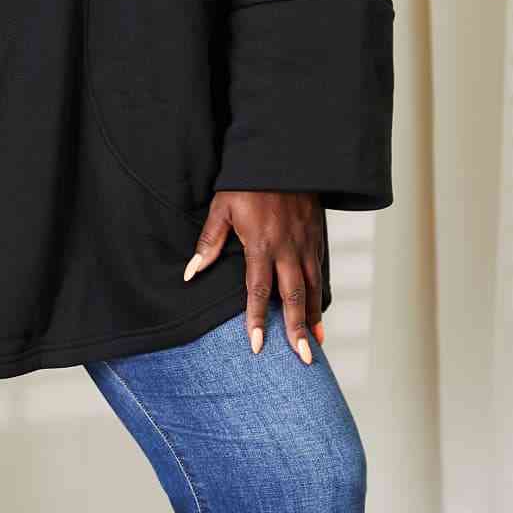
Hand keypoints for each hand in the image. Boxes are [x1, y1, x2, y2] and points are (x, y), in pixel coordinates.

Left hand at [182, 190, 325, 362]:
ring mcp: (305, 243)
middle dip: (297, 329)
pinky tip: (320, 309)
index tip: (257, 346)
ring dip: (314, 317)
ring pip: (312, 287)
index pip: (258, 290)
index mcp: (261, 243)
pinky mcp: (316, 236)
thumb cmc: (247, 180)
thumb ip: (209, 242)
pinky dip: (321, 294)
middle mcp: (287, 248)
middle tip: (303, 359)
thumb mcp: (222, 206)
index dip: (257, 319)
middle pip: (293, 296)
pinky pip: (320, 271)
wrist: (283, 154)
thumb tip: (191, 273)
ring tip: (316, 344)